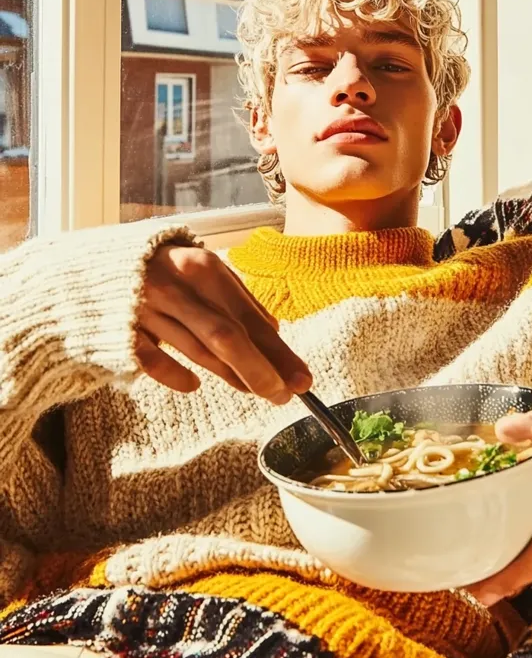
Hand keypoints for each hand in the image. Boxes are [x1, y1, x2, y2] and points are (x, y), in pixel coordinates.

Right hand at [135, 245, 311, 402]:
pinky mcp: (122, 331)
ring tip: (260, 391)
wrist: (102, 262)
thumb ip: (239, 300)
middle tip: (284, 395)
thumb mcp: (207, 271)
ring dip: (232, 376)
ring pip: (197, 351)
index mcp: (204, 269)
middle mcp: (178, 288)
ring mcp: (147, 310)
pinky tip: (194, 385)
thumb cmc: (168, 267)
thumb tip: (274, 332)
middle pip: (226, 338)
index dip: (279, 352)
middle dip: (259, 371)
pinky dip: (174, 374)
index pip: (249, 319)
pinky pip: (152, 360)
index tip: (302, 378)